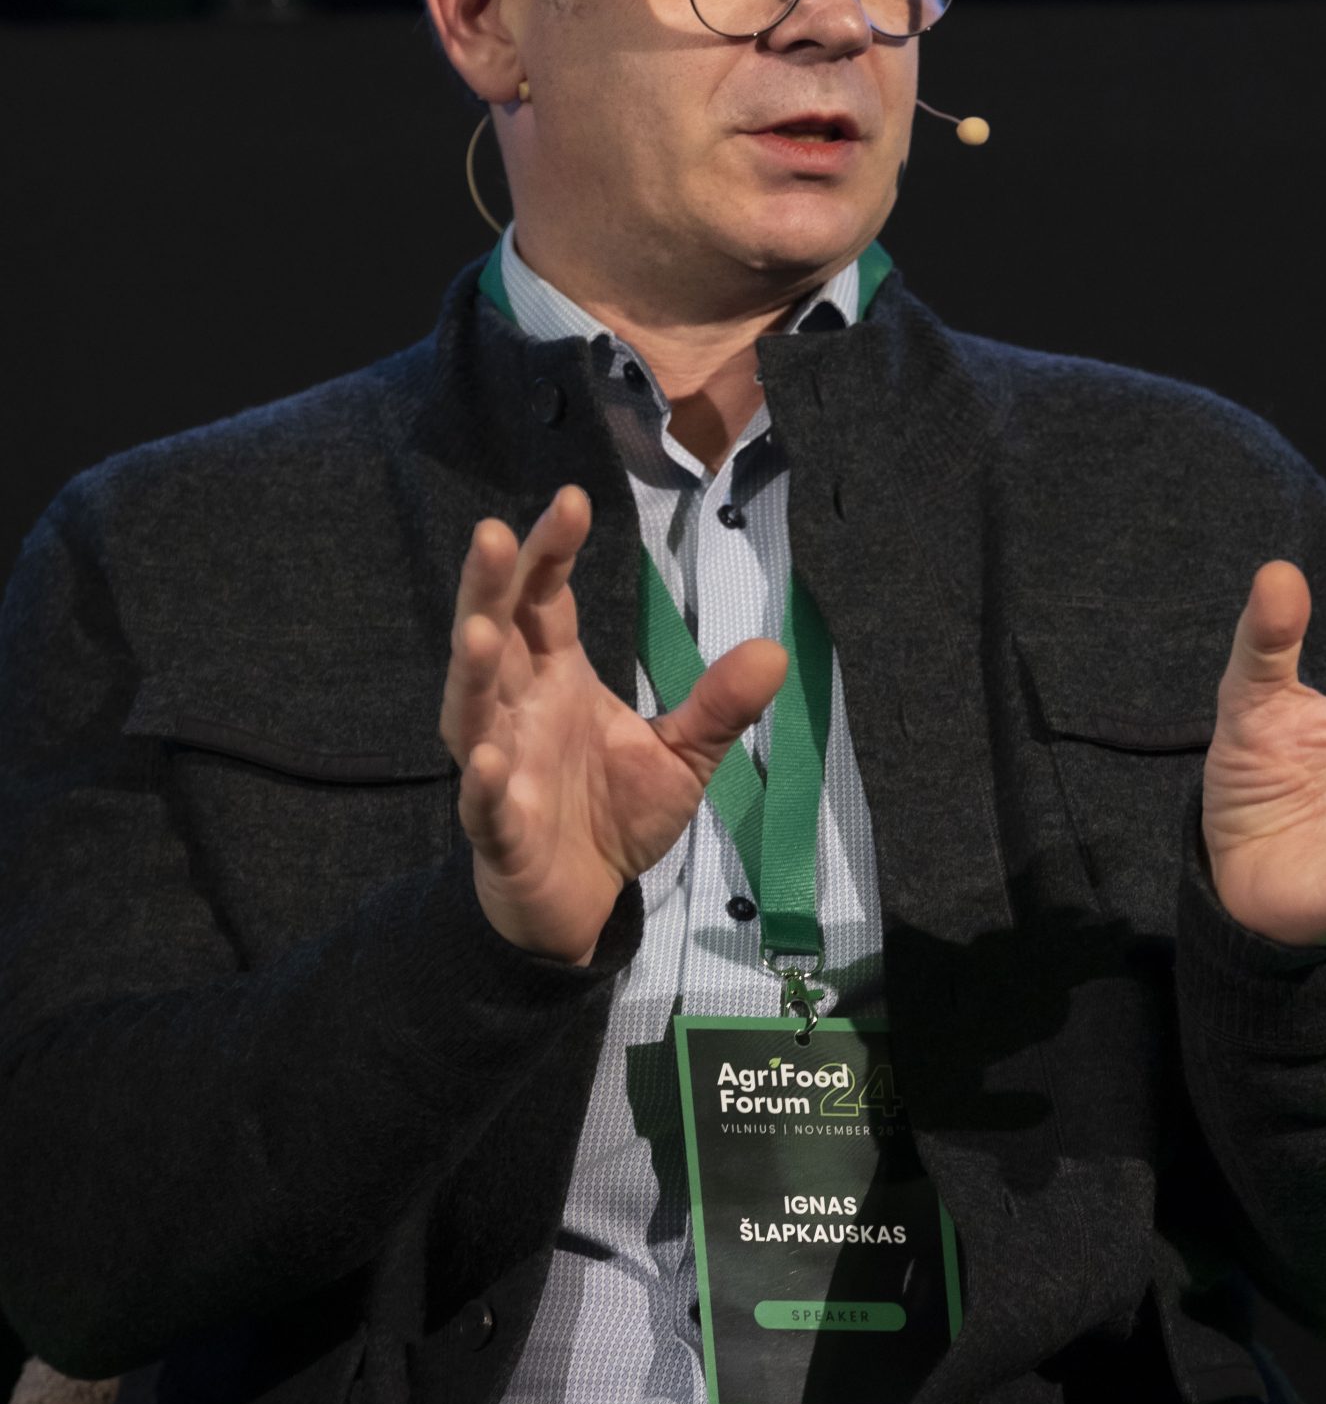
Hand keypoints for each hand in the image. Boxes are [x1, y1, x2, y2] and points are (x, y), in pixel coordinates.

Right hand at [438, 486, 785, 960]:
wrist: (582, 903)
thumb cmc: (615, 815)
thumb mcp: (681, 756)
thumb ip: (717, 706)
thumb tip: (774, 651)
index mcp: (556, 677)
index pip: (545, 600)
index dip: (552, 552)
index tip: (573, 500)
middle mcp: (517, 709)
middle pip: (495, 635)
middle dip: (490, 587)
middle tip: (491, 533)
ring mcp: (500, 767)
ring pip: (472, 711)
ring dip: (472, 672)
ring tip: (479, 631)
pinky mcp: (498, 832)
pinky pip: (484, 805)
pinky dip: (483, 784)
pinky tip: (487, 759)